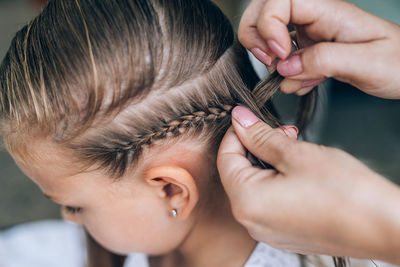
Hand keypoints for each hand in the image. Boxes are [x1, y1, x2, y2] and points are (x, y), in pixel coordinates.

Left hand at [217, 106, 399, 263]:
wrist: (382, 227)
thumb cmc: (345, 193)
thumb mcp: (296, 153)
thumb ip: (261, 136)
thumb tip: (240, 119)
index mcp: (246, 202)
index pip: (225, 158)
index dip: (236, 133)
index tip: (249, 117)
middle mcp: (251, 222)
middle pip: (238, 172)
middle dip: (256, 146)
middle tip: (283, 132)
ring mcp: (267, 230)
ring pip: (254, 185)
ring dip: (268, 162)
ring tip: (295, 150)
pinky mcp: (283, 232)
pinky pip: (268, 201)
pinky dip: (276, 181)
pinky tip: (299, 171)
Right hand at [238, 0, 399, 98]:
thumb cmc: (397, 62)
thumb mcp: (366, 62)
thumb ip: (323, 61)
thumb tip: (285, 67)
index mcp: (327, 10)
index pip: (279, 1)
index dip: (269, 26)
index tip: (280, 55)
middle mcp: (313, 18)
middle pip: (263, 11)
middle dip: (257, 38)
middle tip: (271, 63)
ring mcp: (308, 33)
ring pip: (266, 35)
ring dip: (272, 62)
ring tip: (297, 79)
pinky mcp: (307, 50)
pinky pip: (281, 59)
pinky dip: (286, 75)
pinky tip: (306, 82)